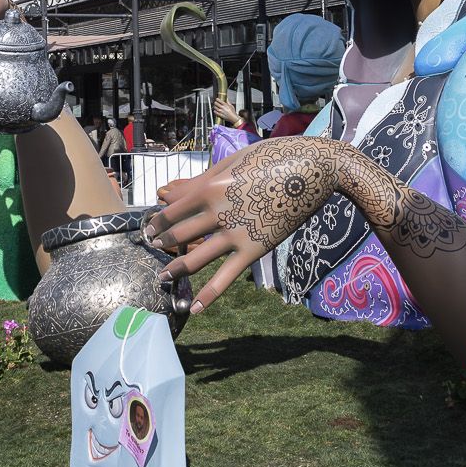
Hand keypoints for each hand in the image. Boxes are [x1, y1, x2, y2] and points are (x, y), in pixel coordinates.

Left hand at [145, 135, 348, 312]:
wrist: (315, 170)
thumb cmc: (272, 158)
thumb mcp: (232, 162)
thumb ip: (200, 181)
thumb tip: (169, 194)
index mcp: (210, 187)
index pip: (172, 211)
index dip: (157, 222)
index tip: (149, 228)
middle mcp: (218, 213)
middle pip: (180, 234)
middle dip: (162, 243)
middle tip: (153, 248)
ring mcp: (236, 234)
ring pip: (196, 258)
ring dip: (175, 269)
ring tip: (163, 277)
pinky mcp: (255, 250)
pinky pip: (226, 278)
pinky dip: (209, 295)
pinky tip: (195, 308)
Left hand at [211, 98, 243, 126]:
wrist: (233, 118)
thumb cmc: (233, 112)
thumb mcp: (231, 106)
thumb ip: (228, 102)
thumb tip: (227, 99)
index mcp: (225, 105)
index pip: (219, 100)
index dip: (217, 99)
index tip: (216, 99)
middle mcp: (222, 107)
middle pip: (216, 103)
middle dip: (215, 103)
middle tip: (215, 103)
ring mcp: (221, 111)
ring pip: (215, 107)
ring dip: (214, 107)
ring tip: (215, 106)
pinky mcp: (220, 115)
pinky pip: (215, 112)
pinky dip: (214, 111)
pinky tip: (215, 110)